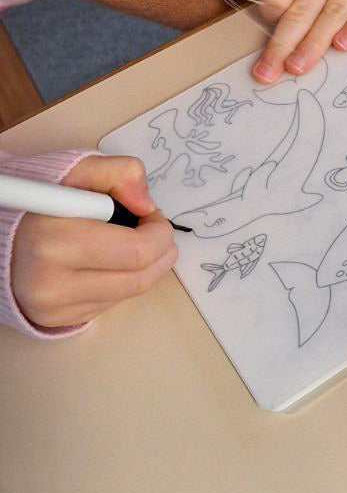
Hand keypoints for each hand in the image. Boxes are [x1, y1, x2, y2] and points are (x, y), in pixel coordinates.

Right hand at [11, 156, 176, 329]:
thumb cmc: (39, 202)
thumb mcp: (75, 172)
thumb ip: (118, 174)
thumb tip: (147, 204)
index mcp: (54, 242)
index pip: (137, 251)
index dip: (158, 232)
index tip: (152, 216)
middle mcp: (51, 282)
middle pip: (140, 277)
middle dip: (161, 251)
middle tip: (155, 230)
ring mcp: (53, 307)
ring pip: (130, 293)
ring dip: (148, 267)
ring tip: (138, 242)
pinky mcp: (56, 320)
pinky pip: (110, 304)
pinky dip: (122, 280)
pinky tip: (110, 261)